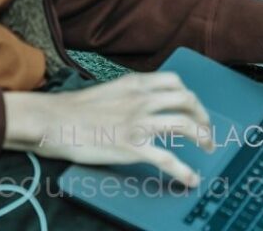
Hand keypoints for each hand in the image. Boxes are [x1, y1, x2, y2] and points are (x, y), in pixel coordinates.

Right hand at [3, 74, 211, 186]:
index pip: (176, 83)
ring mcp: (139, 122)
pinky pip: (167, 158)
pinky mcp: (132, 147)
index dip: (190, 96)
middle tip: (206, 129)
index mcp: (138, 84)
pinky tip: (191, 179)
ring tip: (208, 147)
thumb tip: (145, 100)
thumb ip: (132, 93)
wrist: (54, 120)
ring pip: (184, 124)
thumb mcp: (111, 90)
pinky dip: (184, 171)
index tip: (195, 108)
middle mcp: (144, 99)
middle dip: (203, 115)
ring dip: (202, 136)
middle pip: (188, 100)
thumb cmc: (75, 109)